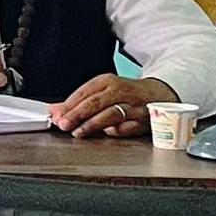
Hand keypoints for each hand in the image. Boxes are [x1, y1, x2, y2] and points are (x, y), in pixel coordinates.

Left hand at [51, 74, 176, 138]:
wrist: (160, 94)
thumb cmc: (126, 94)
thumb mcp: (102, 92)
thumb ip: (78, 103)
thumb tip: (54, 111)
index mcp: (108, 82)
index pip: (85, 92)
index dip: (69, 105)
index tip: (56, 115)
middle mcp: (122, 91)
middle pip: (96, 102)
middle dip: (77, 114)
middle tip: (63, 124)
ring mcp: (134, 106)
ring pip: (111, 114)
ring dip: (92, 124)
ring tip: (78, 132)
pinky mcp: (145, 120)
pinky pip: (127, 127)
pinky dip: (114, 131)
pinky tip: (105, 133)